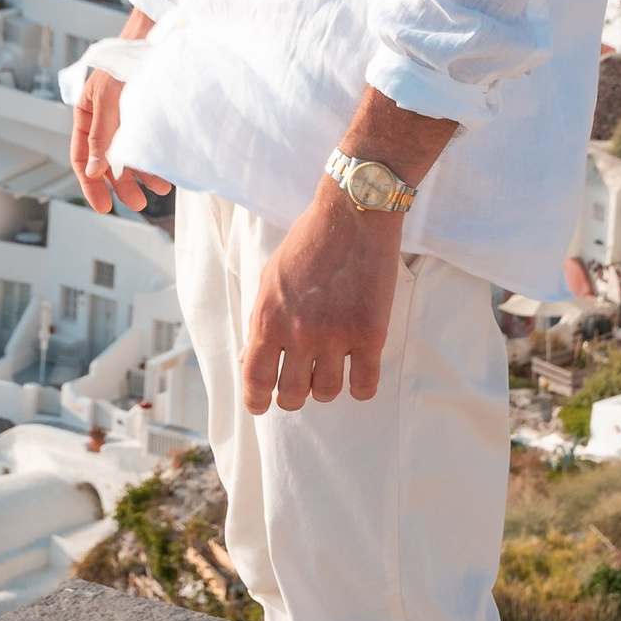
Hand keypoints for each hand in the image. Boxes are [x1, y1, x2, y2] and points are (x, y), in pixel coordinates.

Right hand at [72, 13, 170, 215]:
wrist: (160, 34)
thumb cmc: (129, 61)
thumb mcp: (111, 100)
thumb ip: (103, 136)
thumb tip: (94, 173)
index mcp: (86, 113)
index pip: (81, 158)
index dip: (91, 185)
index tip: (103, 208)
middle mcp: (103, 118)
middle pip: (106, 161)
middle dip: (121, 185)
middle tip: (138, 204)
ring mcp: (126, 117)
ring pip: (129, 155)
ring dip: (142, 175)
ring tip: (160, 190)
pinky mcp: (147, 114)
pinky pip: (147, 143)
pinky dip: (155, 159)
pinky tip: (166, 172)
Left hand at [240, 184, 403, 412]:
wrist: (353, 215)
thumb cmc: (308, 242)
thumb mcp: (269, 278)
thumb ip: (258, 321)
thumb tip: (248, 359)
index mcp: (268, 319)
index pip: (255, 380)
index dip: (256, 401)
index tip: (262, 406)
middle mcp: (299, 334)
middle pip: (293, 395)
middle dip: (293, 396)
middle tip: (300, 384)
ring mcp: (337, 336)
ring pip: (328, 393)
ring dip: (326, 387)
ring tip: (330, 369)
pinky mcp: (371, 334)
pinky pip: (365, 385)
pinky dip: (360, 387)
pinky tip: (358, 373)